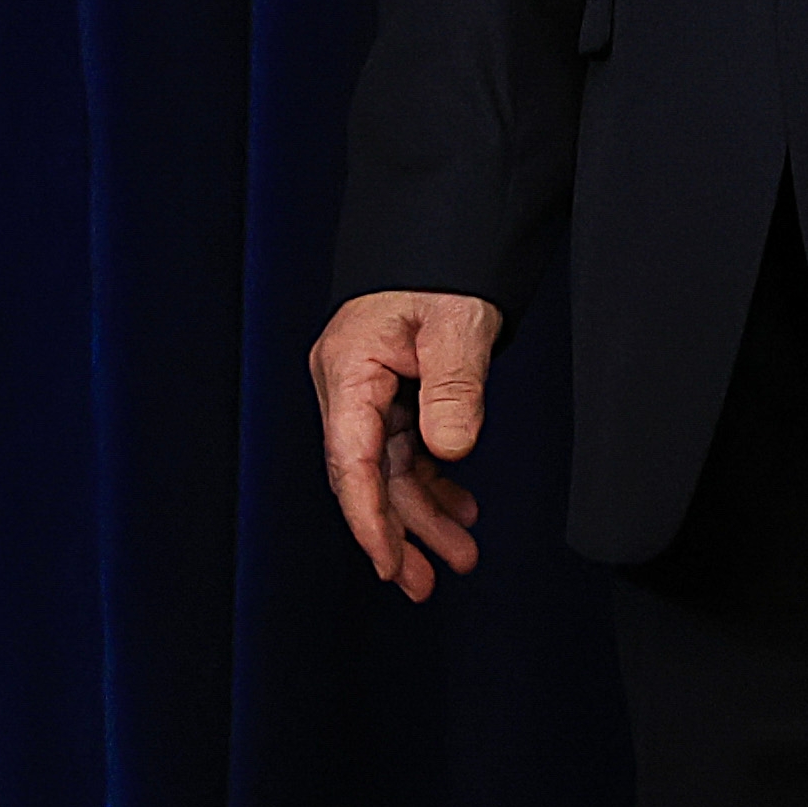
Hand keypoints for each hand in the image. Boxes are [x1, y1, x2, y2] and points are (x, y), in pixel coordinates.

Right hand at [310, 289, 505, 602]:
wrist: (449, 224)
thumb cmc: (445, 265)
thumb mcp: (457, 322)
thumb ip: (454, 387)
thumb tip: (448, 451)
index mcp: (349, 371)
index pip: (350, 462)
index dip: (368, 520)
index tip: (388, 563)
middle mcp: (350, 387)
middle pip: (367, 476)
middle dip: (400, 531)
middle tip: (427, 582)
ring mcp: (371, 390)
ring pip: (390, 469)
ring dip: (422, 512)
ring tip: (459, 555)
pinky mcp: (395, 390)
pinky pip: (407, 448)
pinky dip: (432, 479)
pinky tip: (459, 506)